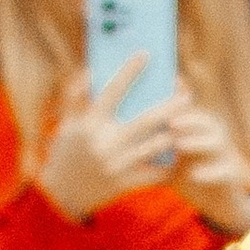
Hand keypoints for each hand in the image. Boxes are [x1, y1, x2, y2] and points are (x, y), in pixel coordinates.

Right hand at [34, 72, 191, 220]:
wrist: (60, 196)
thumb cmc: (63, 154)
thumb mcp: (65, 124)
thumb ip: (75, 97)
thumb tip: (91, 71)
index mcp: (90, 124)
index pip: (112, 91)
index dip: (129, 71)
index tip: (146, 54)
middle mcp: (106, 143)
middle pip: (146, 120)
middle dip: (170, 106)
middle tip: (187, 95)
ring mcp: (118, 165)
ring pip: (156, 146)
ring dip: (175, 133)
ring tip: (188, 123)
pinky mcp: (126, 183)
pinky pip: (155, 173)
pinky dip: (170, 164)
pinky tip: (182, 154)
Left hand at [165, 99, 249, 234]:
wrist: (217, 202)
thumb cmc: (191, 176)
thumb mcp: (175, 159)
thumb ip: (160, 144)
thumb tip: (133, 128)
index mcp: (202, 132)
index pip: (192, 113)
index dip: (177, 108)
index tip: (157, 109)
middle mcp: (216, 139)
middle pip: (208, 121)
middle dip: (189, 120)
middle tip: (170, 123)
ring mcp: (226, 156)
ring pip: (218, 142)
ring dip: (198, 142)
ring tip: (179, 146)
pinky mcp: (232, 175)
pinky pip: (225, 171)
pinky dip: (210, 172)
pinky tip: (194, 175)